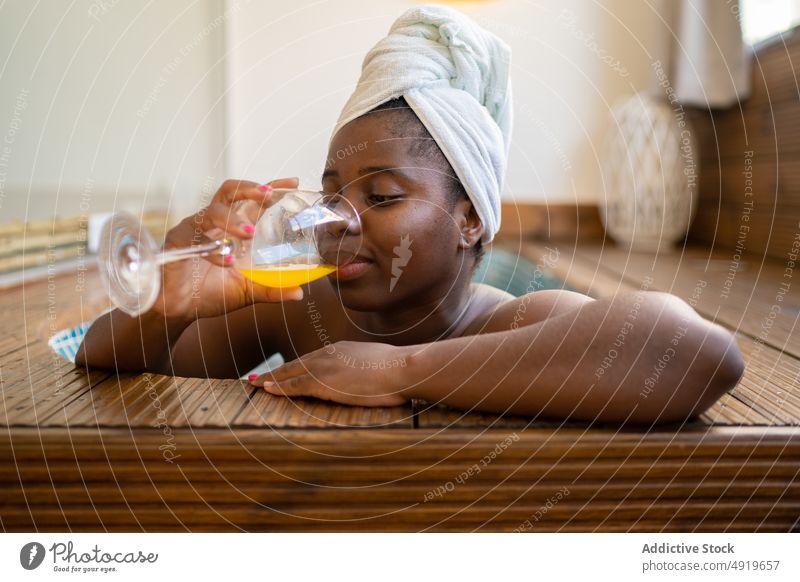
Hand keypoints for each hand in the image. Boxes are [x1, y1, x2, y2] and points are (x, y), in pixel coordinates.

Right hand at [153, 177, 303, 319]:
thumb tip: (299, 292)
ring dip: (232, 219)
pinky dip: (213, 251)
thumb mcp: (246, 291)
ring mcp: (194, 229)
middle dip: (249, 188)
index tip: (293, 183)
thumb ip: (271, 289)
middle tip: (266, 195)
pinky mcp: (177, 242)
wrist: (178, 309)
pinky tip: (227, 262)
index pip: (252, 201)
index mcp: (232, 228)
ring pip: (212, 211)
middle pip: (229, 192)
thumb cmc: (209, 293)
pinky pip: (194, 239)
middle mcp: (213, 223)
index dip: (270, 188)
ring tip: (249, 233)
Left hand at [249, 341, 411, 406]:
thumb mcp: (378, 365)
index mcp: (341, 350)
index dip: (293, 366)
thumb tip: (368, 377)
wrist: (402, 369)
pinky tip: (266, 390)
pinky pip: (294, 385)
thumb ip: (365, 368)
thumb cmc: (399, 370)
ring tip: (254, 384)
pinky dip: (278, 387)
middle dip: (275, 372)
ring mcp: (325, 367)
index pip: (311, 359)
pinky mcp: (324, 381)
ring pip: (290, 373)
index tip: (281, 371)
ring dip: (270, 380)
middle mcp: (329, 354)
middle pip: (295, 364)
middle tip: (257, 378)